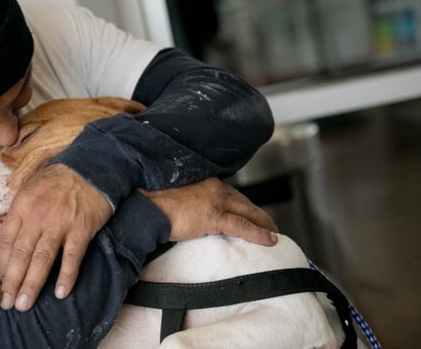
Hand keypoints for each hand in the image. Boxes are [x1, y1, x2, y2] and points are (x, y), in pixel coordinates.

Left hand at [0, 163, 111, 311]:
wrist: (89, 168)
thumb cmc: (57, 182)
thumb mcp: (30, 190)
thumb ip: (19, 215)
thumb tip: (9, 245)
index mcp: (22, 206)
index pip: (6, 240)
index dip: (2, 264)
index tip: (0, 282)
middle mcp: (37, 216)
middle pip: (20, 253)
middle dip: (11, 281)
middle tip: (6, 303)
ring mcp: (60, 224)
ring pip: (42, 259)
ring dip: (32, 284)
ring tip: (24, 305)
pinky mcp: (81, 230)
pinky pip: (72, 257)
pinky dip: (66, 276)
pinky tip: (61, 293)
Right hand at [140, 177, 278, 244]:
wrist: (147, 206)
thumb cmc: (153, 204)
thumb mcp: (173, 197)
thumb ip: (186, 201)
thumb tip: (188, 214)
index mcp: (204, 181)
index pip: (229, 193)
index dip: (242, 203)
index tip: (248, 211)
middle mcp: (213, 187)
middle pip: (243, 201)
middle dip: (258, 213)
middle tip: (270, 224)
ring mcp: (215, 201)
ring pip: (247, 212)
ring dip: (263, 223)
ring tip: (274, 233)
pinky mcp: (214, 216)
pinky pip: (243, 226)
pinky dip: (259, 234)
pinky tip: (270, 240)